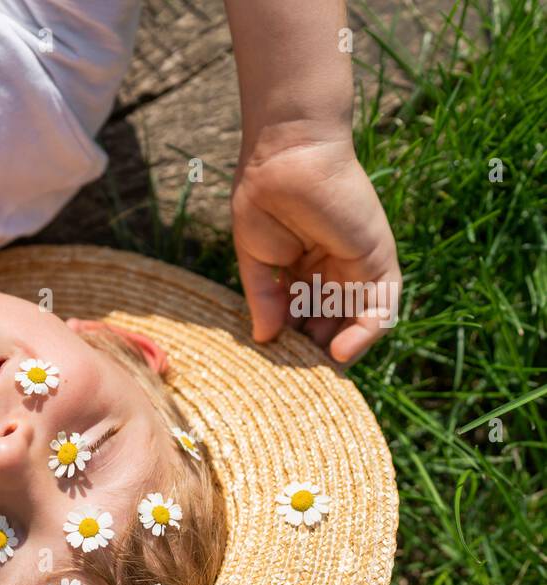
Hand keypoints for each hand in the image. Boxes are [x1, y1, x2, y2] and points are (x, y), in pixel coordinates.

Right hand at [231, 129, 401, 363]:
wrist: (286, 157)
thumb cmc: (263, 198)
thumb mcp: (256, 258)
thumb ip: (264, 298)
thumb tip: (264, 338)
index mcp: (301, 267)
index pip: (303, 315)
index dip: (292, 340)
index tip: (277, 362)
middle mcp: (332, 268)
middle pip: (331, 321)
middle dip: (316, 348)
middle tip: (298, 374)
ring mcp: (357, 264)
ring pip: (357, 318)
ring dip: (342, 347)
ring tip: (319, 368)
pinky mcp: (377, 257)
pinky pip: (381, 304)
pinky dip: (367, 332)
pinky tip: (341, 352)